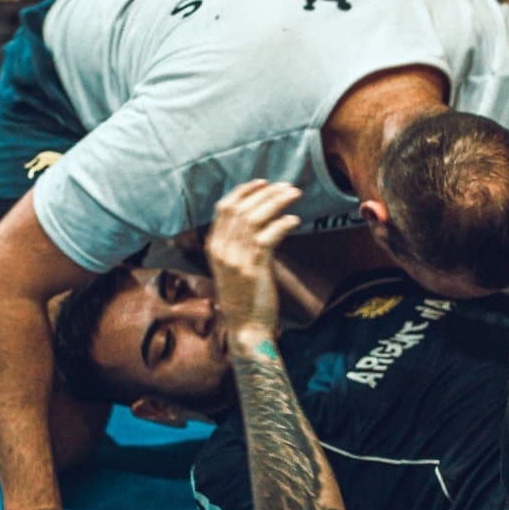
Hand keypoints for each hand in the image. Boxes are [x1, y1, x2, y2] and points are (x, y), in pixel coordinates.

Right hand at [205, 180, 301, 340]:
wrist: (246, 327)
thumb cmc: (245, 295)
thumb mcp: (234, 265)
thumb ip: (240, 242)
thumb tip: (262, 216)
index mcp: (214, 246)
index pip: (224, 208)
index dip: (244, 191)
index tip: (263, 182)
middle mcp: (221, 250)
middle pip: (241, 209)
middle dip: (265, 193)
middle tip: (287, 186)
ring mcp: (235, 260)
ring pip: (254, 218)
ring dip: (277, 202)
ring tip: (294, 195)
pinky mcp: (253, 269)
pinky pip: (268, 237)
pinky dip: (282, 224)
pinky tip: (295, 220)